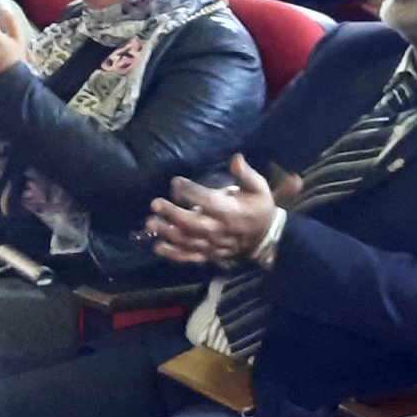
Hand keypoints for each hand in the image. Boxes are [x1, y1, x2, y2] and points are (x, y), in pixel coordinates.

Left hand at [144, 155, 296, 266]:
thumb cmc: (259, 208)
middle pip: (192, 223)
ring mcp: (213, 245)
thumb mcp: (259, 189)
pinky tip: (157, 247)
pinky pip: (190, 257)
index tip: (176, 182)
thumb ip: (246, 174)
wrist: (267, 239)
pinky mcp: (209, 255)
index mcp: (230, 211)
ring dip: (167, 233)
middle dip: (172, 214)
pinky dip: (173, 254)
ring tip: (150, 223)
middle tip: (155, 204)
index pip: (207, 201)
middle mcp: (219, 229)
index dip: (190, 191)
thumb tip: (235, 158)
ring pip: (187, 241)